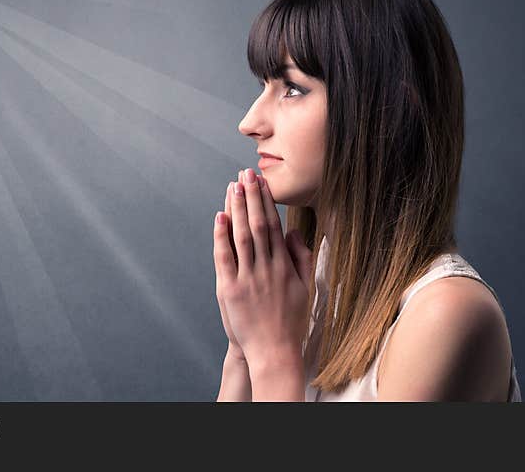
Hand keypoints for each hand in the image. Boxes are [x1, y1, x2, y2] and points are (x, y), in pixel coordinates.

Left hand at [212, 168, 314, 367]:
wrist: (274, 351)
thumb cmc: (290, 321)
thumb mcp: (305, 287)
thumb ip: (301, 257)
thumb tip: (293, 231)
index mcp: (284, 266)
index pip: (273, 225)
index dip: (265, 202)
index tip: (260, 182)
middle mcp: (266, 268)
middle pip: (257, 224)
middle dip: (250, 197)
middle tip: (245, 173)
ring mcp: (247, 278)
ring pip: (241, 236)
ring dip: (235, 208)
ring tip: (233, 186)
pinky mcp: (230, 289)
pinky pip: (225, 257)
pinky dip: (221, 235)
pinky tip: (219, 216)